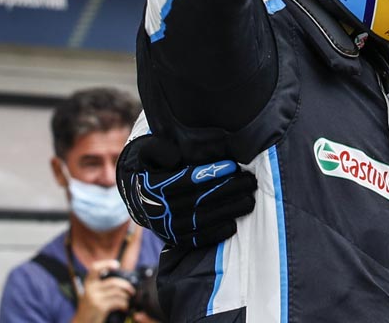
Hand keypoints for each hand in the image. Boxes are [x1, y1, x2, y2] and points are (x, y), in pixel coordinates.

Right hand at [71, 261, 132, 322]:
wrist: (82, 322)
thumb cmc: (90, 307)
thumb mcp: (92, 293)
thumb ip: (102, 285)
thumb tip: (123, 279)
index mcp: (88, 283)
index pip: (94, 268)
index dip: (106, 263)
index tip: (117, 265)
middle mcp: (90, 289)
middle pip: (113, 282)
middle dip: (126, 285)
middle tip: (131, 290)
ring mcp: (94, 298)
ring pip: (117, 292)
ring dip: (126, 296)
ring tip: (128, 299)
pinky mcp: (99, 307)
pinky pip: (117, 301)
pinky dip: (124, 304)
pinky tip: (124, 307)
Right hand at [117, 135, 256, 248]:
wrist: (137, 194)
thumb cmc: (151, 165)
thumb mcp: (147, 150)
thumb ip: (157, 149)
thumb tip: (174, 157)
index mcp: (151, 186)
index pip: (184, 180)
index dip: (209, 173)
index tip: (232, 165)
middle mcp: (157, 209)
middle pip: (197, 200)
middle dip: (227, 190)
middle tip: (250, 181)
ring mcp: (165, 227)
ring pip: (200, 220)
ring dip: (227, 211)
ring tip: (249, 200)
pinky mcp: (173, 239)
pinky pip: (195, 239)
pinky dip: (215, 233)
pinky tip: (233, 224)